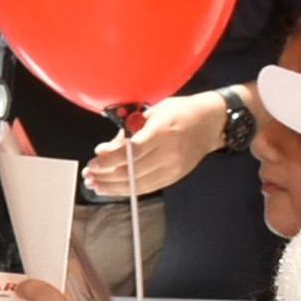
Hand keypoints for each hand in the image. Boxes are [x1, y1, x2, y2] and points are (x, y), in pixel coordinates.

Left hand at [87, 93, 239, 200]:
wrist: (212, 122)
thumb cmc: (179, 111)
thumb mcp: (152, 113)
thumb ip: (128, 131)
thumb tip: (103, 150)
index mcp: (162, 131)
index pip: (132, 152)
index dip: (110, 160)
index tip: (93, 163)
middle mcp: (170, 152)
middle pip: (132, 171)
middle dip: (106, 176)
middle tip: (88, 176)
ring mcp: (174, 167)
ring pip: (138, 184)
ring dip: (113, 187)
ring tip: (94, 185)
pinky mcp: (176, 176)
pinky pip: (148, 187)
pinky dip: (128, 189)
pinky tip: (112, 188)